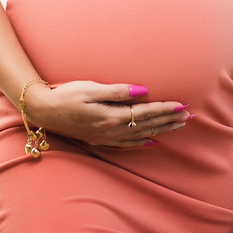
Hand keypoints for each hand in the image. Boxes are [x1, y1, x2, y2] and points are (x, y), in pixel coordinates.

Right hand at [22, 81, 191, 148]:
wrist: (44, 111)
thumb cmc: (66, 95)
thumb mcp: (91, 88)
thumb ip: (118, 91)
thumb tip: (142, 91)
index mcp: (111, 116)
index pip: (146, 112)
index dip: (165, 109)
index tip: (182, 105)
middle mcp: (111, 130)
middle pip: (147, 125)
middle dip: (169, 121)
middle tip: (189, 116)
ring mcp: (106, 137)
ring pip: (140, 135)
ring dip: (161, 130)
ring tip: (178, 126)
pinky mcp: (99, 139)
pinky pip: (127, 144)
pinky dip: (142, 142)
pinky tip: (152, 142)